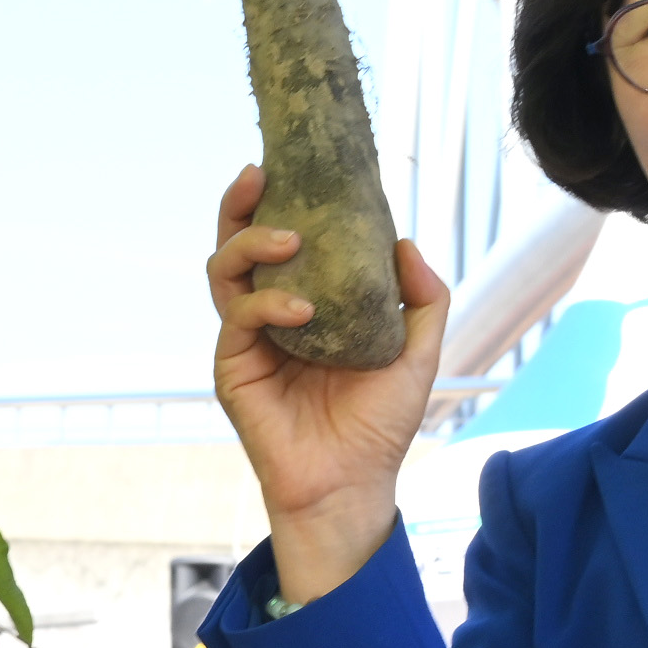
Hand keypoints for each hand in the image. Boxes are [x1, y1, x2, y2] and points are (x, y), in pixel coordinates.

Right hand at [205, 166, 449, 602]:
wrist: (353, 484)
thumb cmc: (379, 424)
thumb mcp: (418, 352)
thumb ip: (423, 299)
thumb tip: (406, 242)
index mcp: (307, 302)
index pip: (285, 240)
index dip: (285, 200)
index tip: (297, 164)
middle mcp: (270, 314)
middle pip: (238, 243)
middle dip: (240, 204)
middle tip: (258, 174)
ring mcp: (248, 339)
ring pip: (224, 271)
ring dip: (249, 243)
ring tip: (289, 240)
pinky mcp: (233, 368)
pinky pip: (239, 319)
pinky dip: (267, 305)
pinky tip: (302, 309)